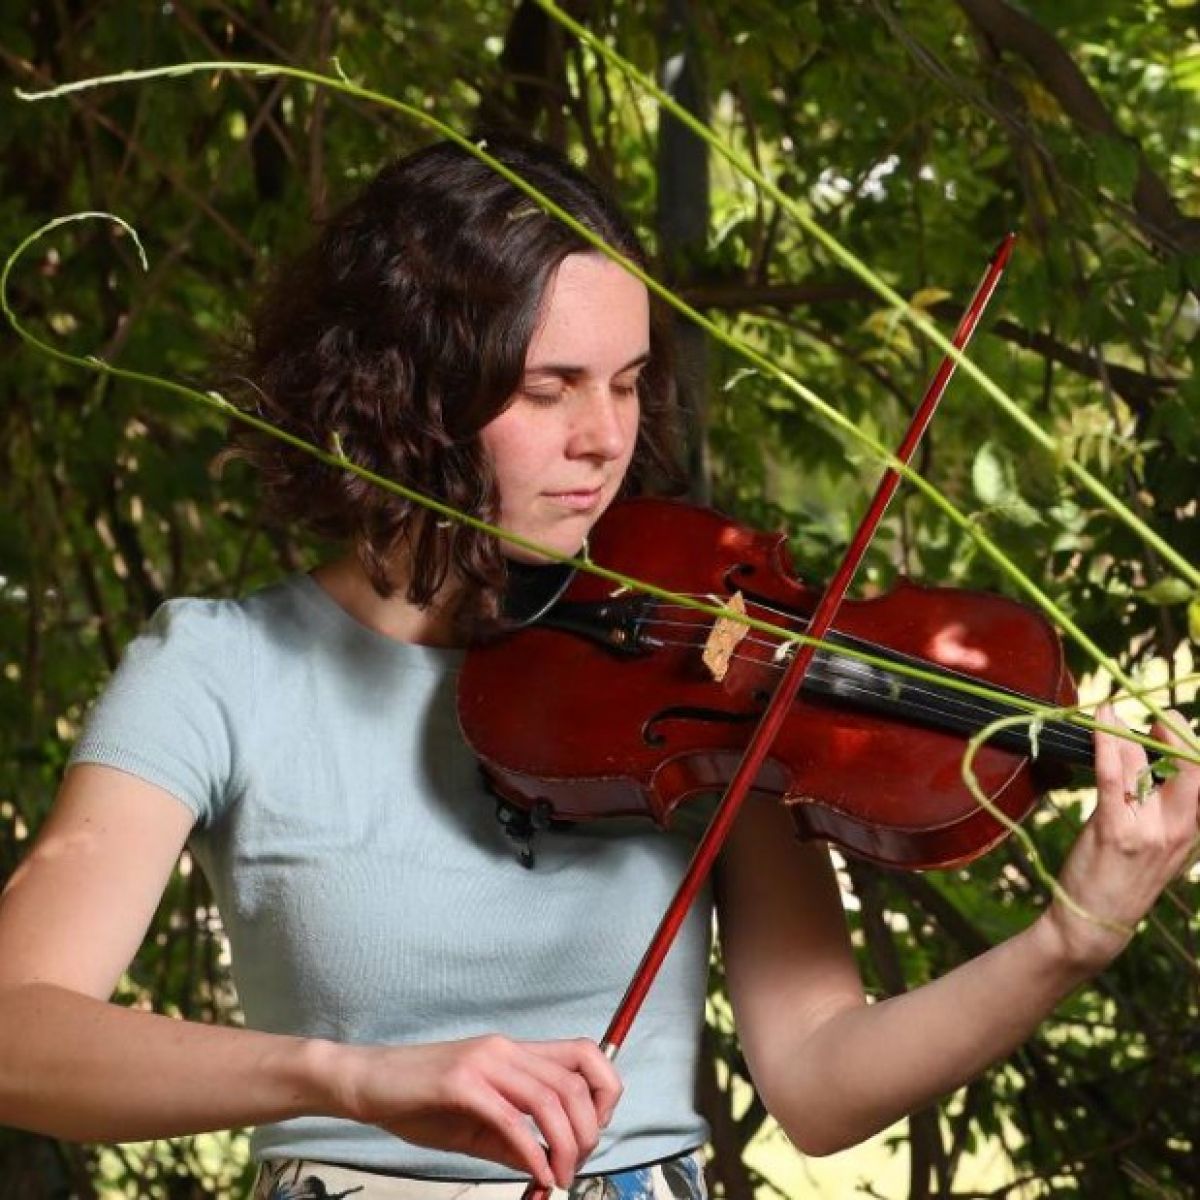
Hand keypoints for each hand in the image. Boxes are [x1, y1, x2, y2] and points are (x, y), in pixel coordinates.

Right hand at [331, 1034, 621, 1187]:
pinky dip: (533, 1152)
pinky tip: (537, 1174)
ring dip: (566, 1145)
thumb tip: (547, 1163)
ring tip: (560, 1176)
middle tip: (576, 1166)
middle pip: (575, 1082)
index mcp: (513, 1052)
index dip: (604, 1092)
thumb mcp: (475, 1121)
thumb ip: (513, 1139)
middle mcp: (505, 1049)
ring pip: (551, 1099)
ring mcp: (484, 1063)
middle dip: (588, 1131)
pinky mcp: (460, 1083)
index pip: (584, 1054)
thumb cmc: (416, 1098)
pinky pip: (511, 1119)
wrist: (366, 1081)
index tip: (595, 1132)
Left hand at [1044, 704, 1199, 972]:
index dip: (1192, 747)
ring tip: (1108, 714)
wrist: (1093, 924)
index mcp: (1189, 832)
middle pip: (1193, 770)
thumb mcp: (1151, 842)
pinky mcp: (1114, 830)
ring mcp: (1148, 830)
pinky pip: (1113, 778)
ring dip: (1124, 736)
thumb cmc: (1117, 878)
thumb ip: (1150, 799)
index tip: (1172, 724)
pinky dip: (1105, 746)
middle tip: (1159, 716)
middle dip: (1178, 735)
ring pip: (1144, 767)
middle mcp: (1177, 830)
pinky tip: (1099, 723)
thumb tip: (1138, 751)